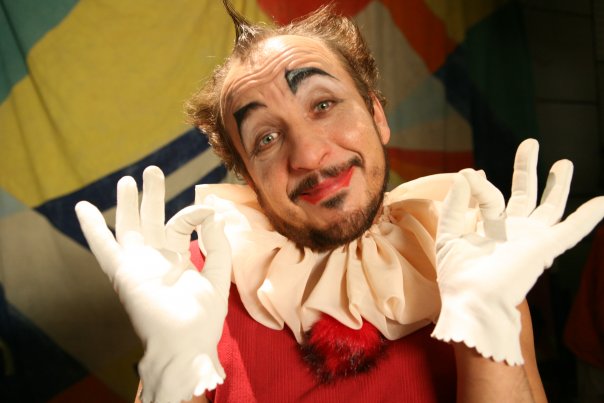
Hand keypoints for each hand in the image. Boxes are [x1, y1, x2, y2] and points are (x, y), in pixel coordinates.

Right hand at [75, 166, 230, 402]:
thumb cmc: (203, 318)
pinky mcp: (124, 272)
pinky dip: (92, 228)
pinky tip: (82, 208)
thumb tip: (214, 216)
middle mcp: (155, 258)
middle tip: (152, 171)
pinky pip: (103, 247)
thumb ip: (217, 246)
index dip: (195, 214)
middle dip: (151, 195)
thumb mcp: (217, 276)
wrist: (185, 343)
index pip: (181, 225)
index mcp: (177, 259)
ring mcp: (137, 264)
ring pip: (128, 226)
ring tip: (128, 180)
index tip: (208, 211)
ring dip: (127, 203)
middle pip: (150, 219)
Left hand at [431, 139, 603, 363]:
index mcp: (489, 228)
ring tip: (564, 162)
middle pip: (524, 194)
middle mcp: (512, 231)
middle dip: (527, 168)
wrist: (472, 299)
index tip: (471, 174)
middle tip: (530, 142)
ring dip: (558, 184)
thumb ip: (456, 204)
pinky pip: (571, 229)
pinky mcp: (544, 247)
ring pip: (549, 206)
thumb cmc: (458, 274)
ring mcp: (530, 238)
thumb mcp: (449, 234)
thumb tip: (467, 173)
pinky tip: (602, 202)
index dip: (480, 184)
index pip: (489, 196)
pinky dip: (588, 217)